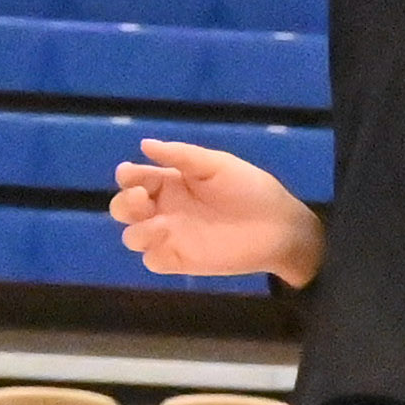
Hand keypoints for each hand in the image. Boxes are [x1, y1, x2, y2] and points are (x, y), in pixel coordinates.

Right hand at [111, 138, 323, 284]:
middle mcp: (165, 209)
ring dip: (137, 229)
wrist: (280, 226)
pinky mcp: (180, 260)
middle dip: (123, 203)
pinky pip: (152, 260)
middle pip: (123, 208)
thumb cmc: (251, 190)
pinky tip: (169, 240)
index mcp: (171, 182)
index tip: (131, 174)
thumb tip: (144, 144)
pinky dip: (153, 251)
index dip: (127, 176)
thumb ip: (181, 155)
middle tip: (141, 198)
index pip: (133, 178)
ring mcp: (171, 236)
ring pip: (132, 237)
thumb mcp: (217, 165)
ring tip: (163, 223)